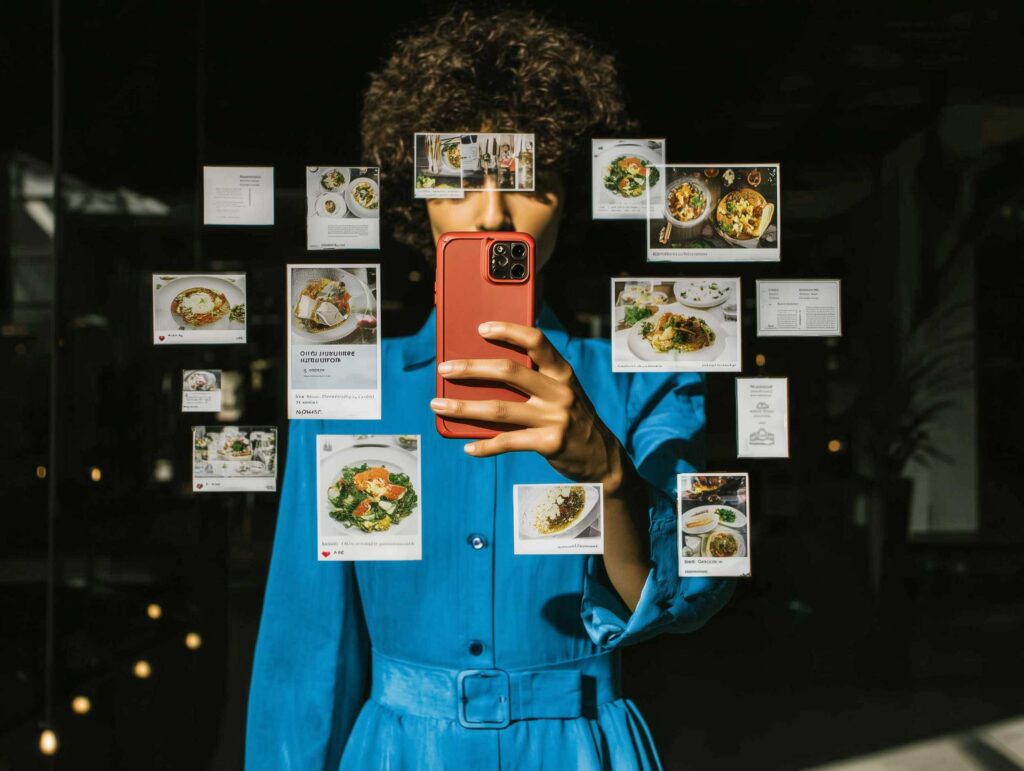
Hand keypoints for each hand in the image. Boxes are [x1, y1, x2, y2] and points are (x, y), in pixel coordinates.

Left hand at [430, 321, 624, 487]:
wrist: (602, 457)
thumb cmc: (572, 418)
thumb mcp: (561, 393)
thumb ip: (534, 382)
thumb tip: (482, 376)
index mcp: (562, 373)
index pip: (535, 341)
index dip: (508, 331)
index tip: (481, 328)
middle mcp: (560, 391)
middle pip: (508, 372)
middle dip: (471, 368)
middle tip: (444, 369)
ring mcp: (556, 418)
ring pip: (500, 408)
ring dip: (464, 407)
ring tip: (438, 406)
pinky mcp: (550, 443)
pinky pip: (508, 442)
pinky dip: (485, 445)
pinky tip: (468, 446)